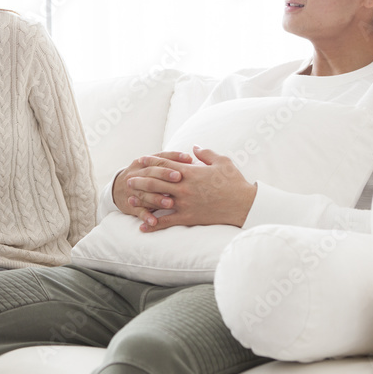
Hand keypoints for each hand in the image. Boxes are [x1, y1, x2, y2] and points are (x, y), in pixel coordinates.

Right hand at [112, 151, 191, 225]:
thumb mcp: (150, 166)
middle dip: (164, 175)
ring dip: (157, 198)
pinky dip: (146, 216)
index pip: (159, 158)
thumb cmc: (143, 176)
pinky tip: (154, 222)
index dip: (173, 158)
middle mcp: (136, 175)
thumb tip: (190, 158)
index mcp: (143, 164)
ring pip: (144, 194)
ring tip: (170, 203)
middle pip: (150, 174)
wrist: (117, 189)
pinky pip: (138, 211)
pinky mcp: (130, 206)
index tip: (187, 159)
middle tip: (179, 178)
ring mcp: (132, 191)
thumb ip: (169, 162)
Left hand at [132, 146, 256, 231]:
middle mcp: (184, 186)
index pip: (165, 163)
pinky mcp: (188, 217)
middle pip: (155, 181)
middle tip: (128, 180)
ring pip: (157, 200)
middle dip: (140, 179)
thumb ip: (205, 153)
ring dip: (141, 200)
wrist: (244, 204)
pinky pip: (167, 221)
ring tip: (130, 200)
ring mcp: (184, 202)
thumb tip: (193, 147)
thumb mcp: (222, 162)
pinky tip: (143, 226)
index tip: (140, 160)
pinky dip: (153, 224)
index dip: (151, 161)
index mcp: (190, 171)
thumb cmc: (234, 182)